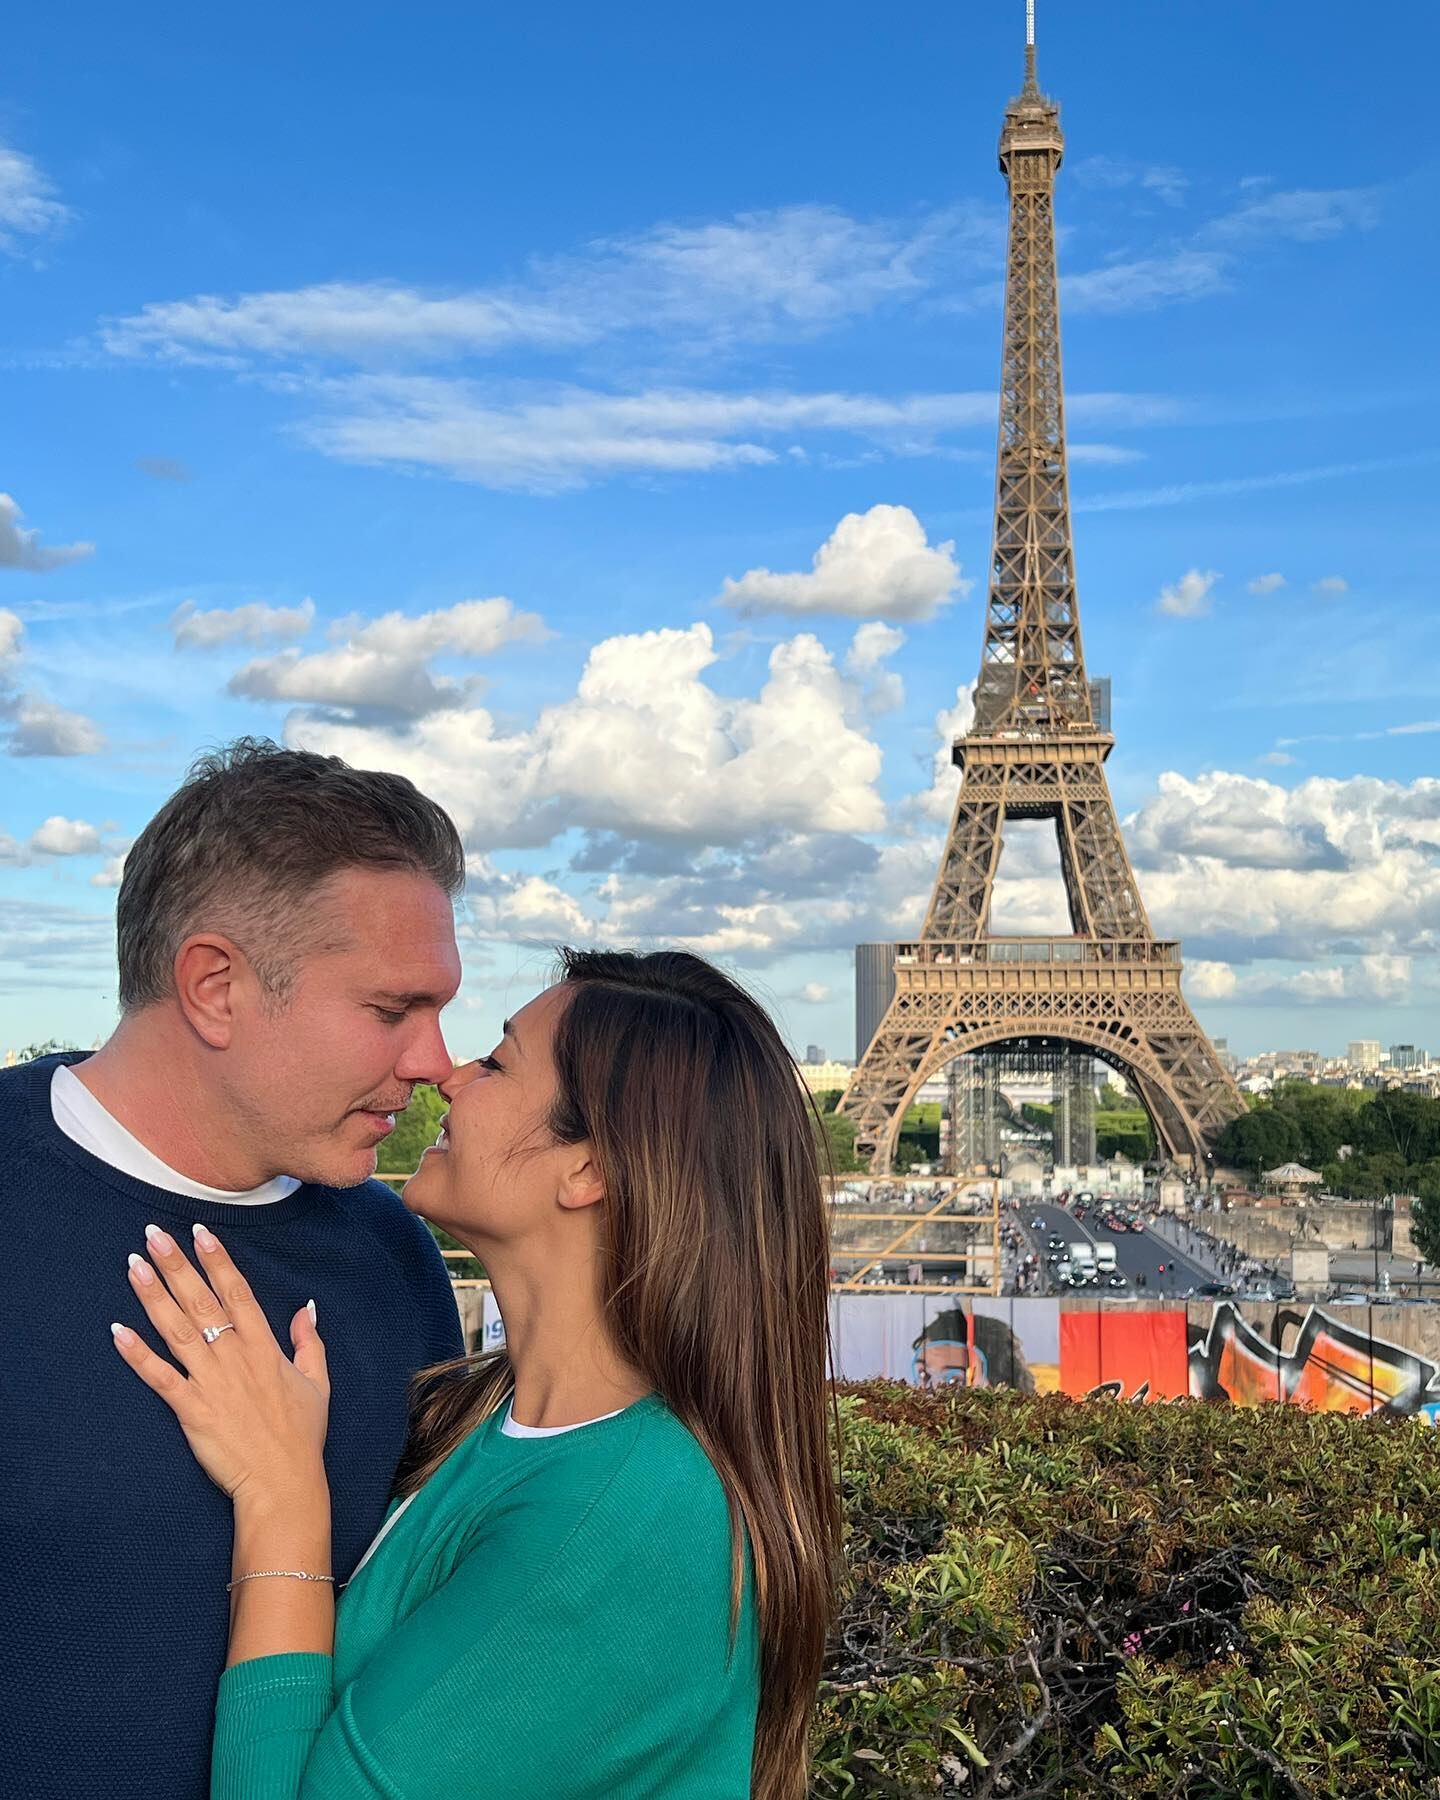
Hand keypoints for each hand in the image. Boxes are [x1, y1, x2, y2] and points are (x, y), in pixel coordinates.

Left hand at [111, 1223, 329, 1511]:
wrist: (283, 1482)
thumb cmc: (302, 1434)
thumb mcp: (317, 1381)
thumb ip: (309, 1340)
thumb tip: (307, 1306)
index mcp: (264, 1347)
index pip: (237, 1293)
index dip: (217, 1262)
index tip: (200, 1233)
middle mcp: (234, 1357)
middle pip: (201, 1301)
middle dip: (176, 1266)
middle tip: (154, 1236)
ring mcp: (210, 1382)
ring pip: (177, 1330)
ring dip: (153, 1296)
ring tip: (133, 1266)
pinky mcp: (191, 1410)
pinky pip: (160, 1377)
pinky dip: (137, 1354)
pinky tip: (118, 1331)